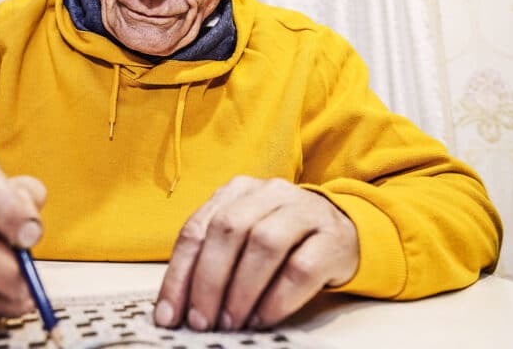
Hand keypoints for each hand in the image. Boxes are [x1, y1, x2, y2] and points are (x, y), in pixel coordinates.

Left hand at [154, 176, 358, 330]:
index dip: (179, 274)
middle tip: (201, 320)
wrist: (344, 232)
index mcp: (236, 191)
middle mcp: (269, 193)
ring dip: (241, 290)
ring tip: (231, 322)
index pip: (196, 229)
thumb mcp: (242, 239)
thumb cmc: (282, 241)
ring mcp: (303, 211)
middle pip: (228, 230)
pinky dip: (276, 299)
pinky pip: (301, 268)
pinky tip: (262, 319)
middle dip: (208, 281)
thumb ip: (211, 259)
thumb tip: (178, 307)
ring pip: (264, 244)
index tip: (169, 314)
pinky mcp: (332, 238)